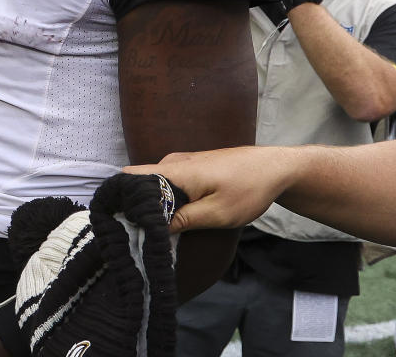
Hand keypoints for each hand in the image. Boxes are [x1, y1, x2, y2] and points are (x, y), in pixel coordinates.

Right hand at [125, 146, 297, 232]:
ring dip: (155, 204)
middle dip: (137, 206)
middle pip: (140, 183)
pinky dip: (167, 199)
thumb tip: (152, 227)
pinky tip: (174, 216)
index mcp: (175, 171)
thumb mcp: (217, 213)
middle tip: (139, 233)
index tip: (121, 222)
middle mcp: (172, 163)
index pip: (130, 177)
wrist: (274, 169)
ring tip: (156, 229)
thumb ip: (183, 220)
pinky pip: (167, 183)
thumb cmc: (248, 189)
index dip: (120, 197)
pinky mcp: (190, 168)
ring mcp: (181, 163)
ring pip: (155, 184)